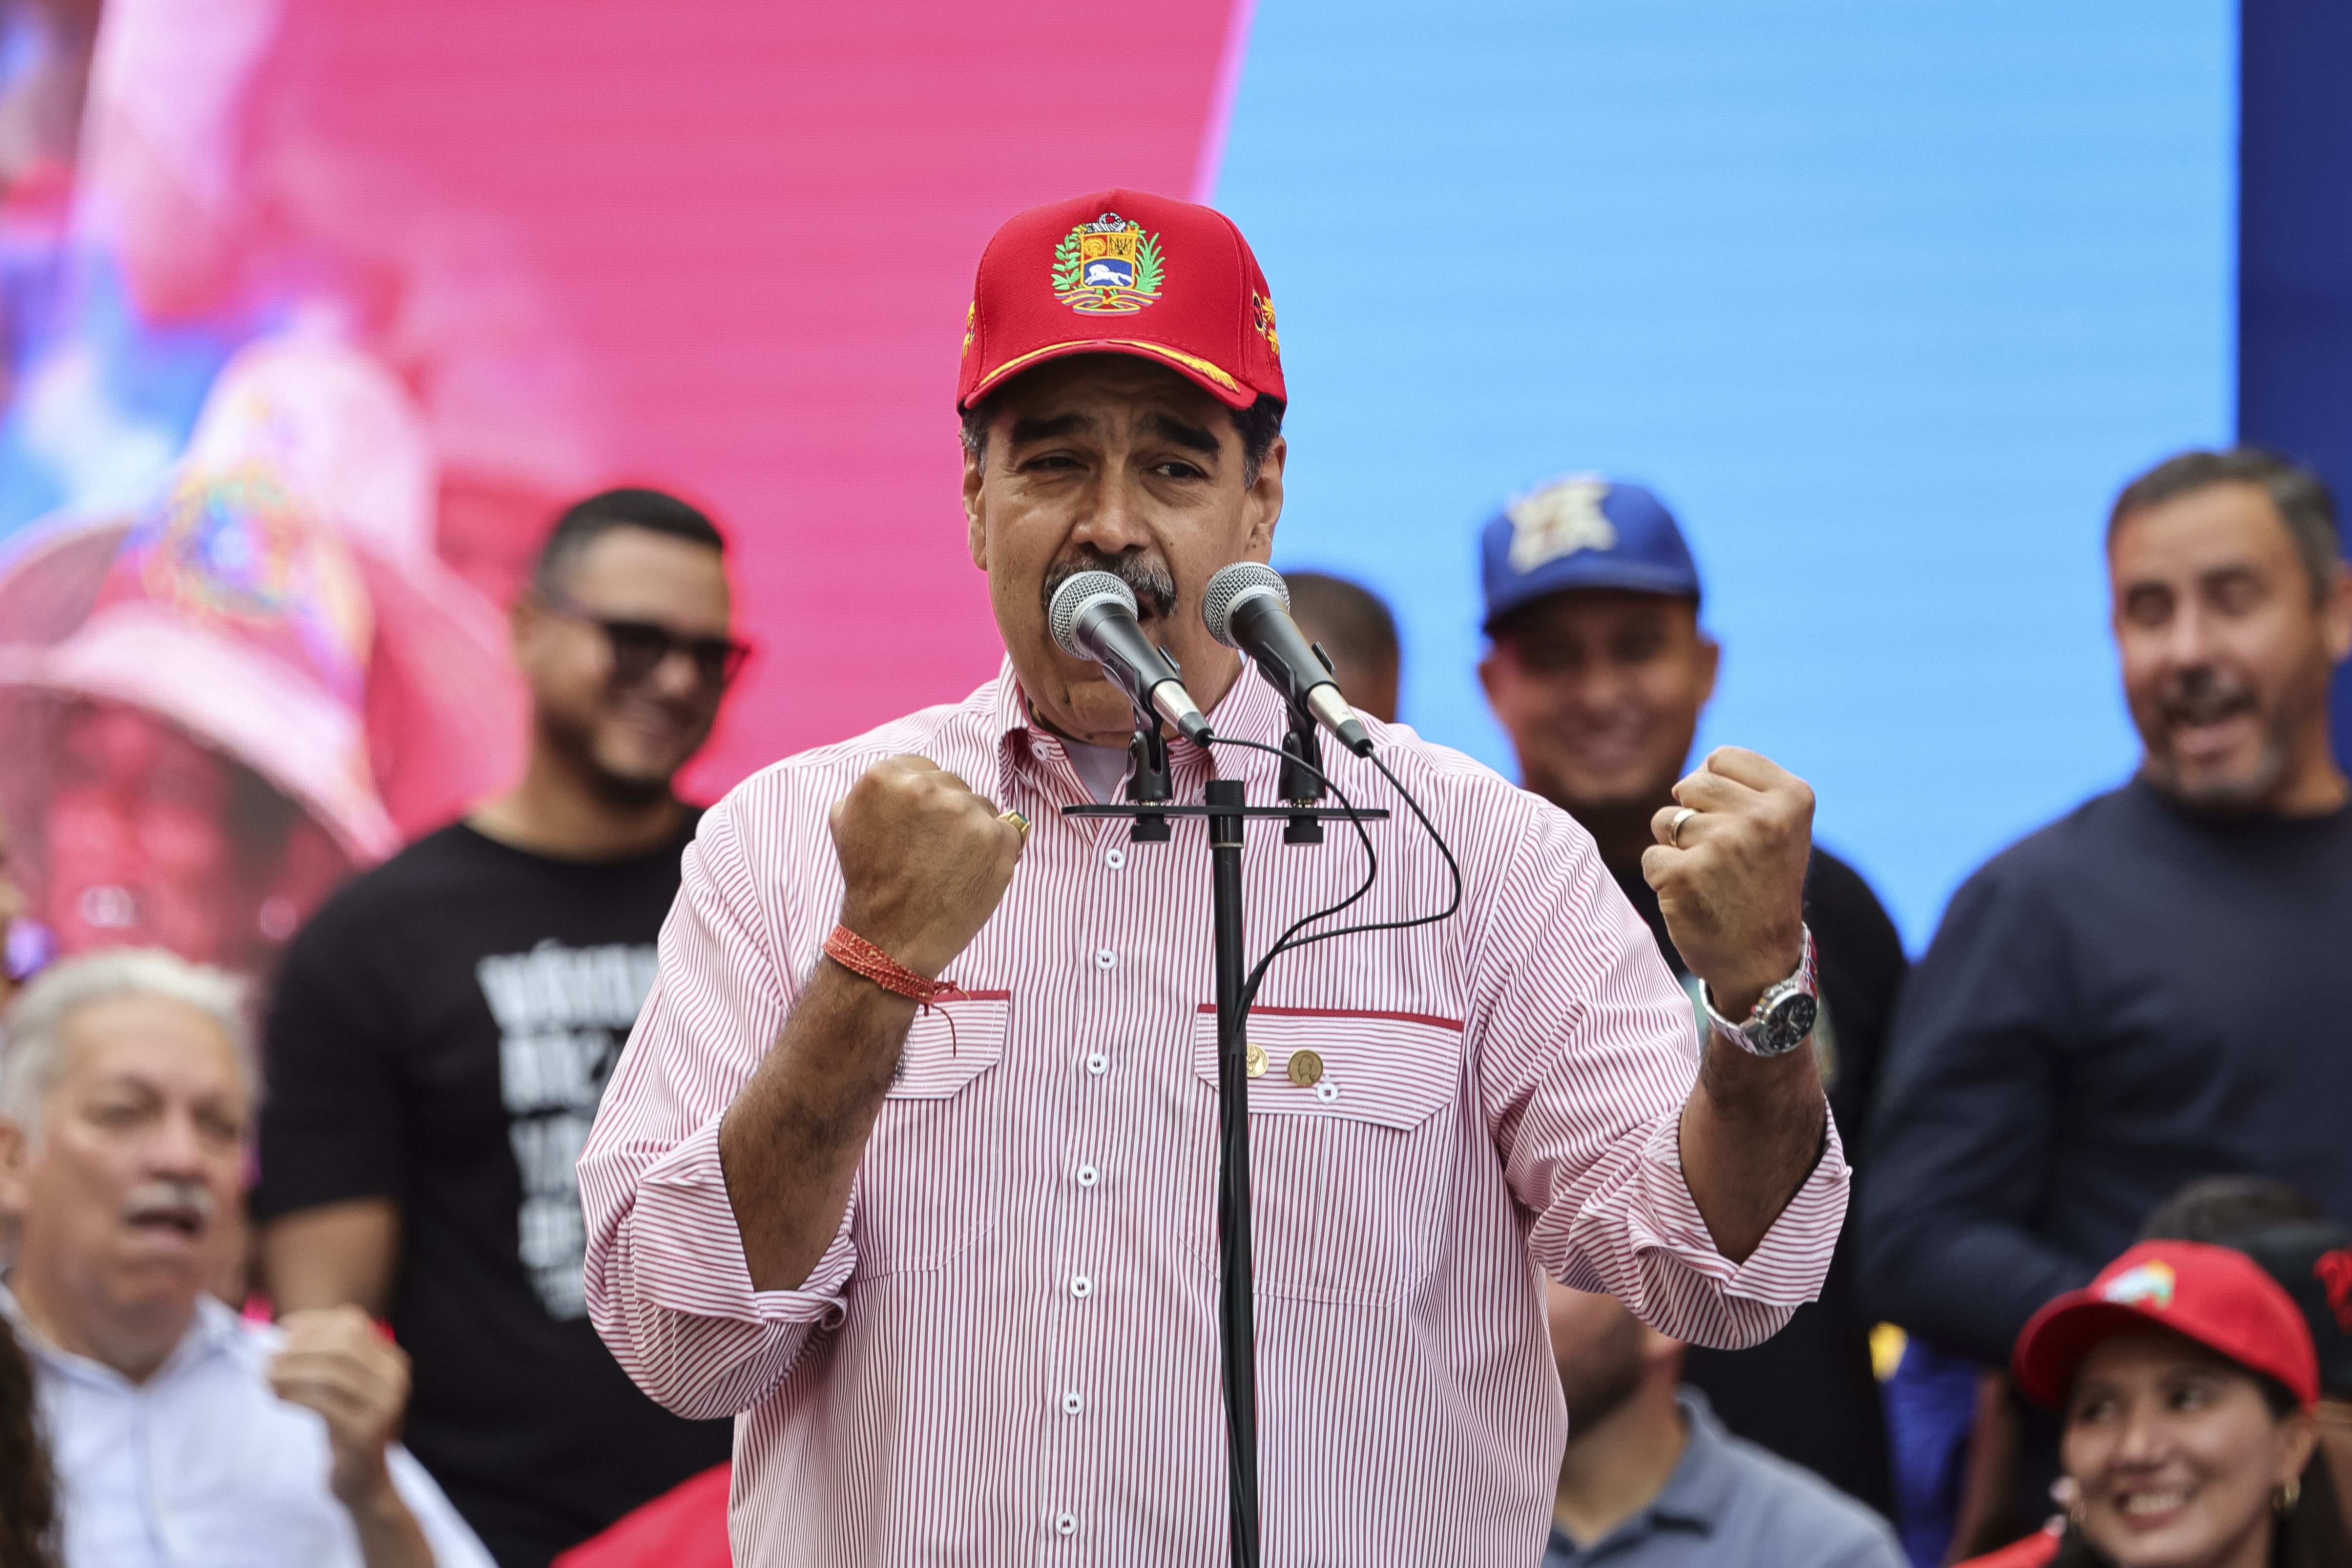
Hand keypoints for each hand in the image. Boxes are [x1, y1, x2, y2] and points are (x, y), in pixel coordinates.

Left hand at [268, 1306, 409, 1510]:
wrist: (364, 1482)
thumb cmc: (345, 1429)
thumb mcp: (343, 1388)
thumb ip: (328, 1358)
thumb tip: (288, 1329)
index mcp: (392, 1361)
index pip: (353, 1324)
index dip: (316, 1323)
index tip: (284, 1329)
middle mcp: (395, 1379)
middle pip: (342, 1346)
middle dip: (299, 1349)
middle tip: (267, 1358)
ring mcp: (384, 1406)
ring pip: (331, 1374)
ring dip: (291, 1372)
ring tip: (266, 1378)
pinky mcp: (366, 1433)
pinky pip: (324, 1404)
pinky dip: (295, 1396)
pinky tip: (277, 1397)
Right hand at [830, 754, 1025, 978]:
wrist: (890, 937)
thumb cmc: (870, 883)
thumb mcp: (845, 822)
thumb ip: (872, 791)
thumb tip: (902, 778)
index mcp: (885, 777)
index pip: (924, 769)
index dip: (925, 802)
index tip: (920, 828)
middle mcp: (926, 787)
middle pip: (954, 786)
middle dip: (948, 815)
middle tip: (932, 853)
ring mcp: (965, 811)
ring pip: (982, 807)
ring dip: (973, 831)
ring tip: (950, 866)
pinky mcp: (996, 837)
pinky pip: (1009, 831)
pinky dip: (997, 851)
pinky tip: (973, 872)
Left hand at [1641, 746, 1812, 1018]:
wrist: (1761, 962)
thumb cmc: (1762, 887)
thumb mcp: (1777, 828)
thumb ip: (1742, 790)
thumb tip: (1687, 776)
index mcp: (1792, 797)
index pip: (1722, 759)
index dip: (1716, 791)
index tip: (1738, 826)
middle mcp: (1761, 817)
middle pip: (1689, 785)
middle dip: (1693, 817)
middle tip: (1720, 858)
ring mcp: (1722, 845)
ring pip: (1665, 820)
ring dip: (1676, 848)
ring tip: (1709, 878)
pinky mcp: (1684, 875)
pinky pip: (1651, 856)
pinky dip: (1663, 877)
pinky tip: (1693, 898)